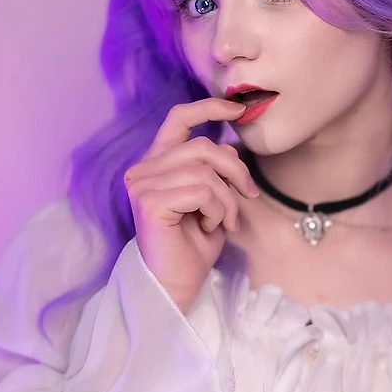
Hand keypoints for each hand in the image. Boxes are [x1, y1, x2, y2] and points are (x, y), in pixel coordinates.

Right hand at [124, 98, 258, 312]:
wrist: (177, 284)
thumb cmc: (193, 245)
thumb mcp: (211, 200)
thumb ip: (215, 171)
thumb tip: (232, 148)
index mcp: (157, 163)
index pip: (179, 120)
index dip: (209, 107)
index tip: (238, 109)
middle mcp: (143, 169)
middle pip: (204, 147)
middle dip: (236, 170)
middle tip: (249, 195)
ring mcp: (143, 185)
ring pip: (206, 172)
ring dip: (228, 199)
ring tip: (224, 221)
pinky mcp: (150, 202)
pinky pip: (202, 191)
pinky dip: (218, 210)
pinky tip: (211, 228)